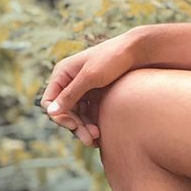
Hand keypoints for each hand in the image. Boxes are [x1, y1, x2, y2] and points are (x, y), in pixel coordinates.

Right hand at [39, 30, 139, 146]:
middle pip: (64, 112)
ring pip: (77, 116)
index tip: (73, 125)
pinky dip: (93, 124)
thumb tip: (50, 112)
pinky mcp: (96, 96)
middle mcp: (70, 82)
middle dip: (75, 126)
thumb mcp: (90, 76)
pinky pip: (89, 114)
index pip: (50, 101)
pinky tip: (101, 135)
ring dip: (84, 128)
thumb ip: (70, 94)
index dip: (59, 116)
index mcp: (63, 73)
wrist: (139, 51)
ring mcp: (84, 90)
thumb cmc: (113, 58)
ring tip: (97, 139)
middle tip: (90, 139)